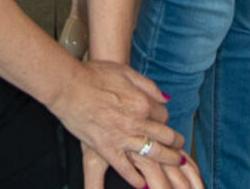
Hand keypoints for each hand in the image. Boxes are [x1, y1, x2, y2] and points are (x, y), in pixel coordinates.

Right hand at [53, 59, 184, 186]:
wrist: (69, 87)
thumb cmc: (94, 75)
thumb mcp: (126, 71)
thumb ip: (147, 85)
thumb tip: (164, 98)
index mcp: (142, 102)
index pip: (163, 114)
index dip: (164, 117)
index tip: (162, 120)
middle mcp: (137, 121)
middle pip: (165, 135)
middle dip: (176, 142)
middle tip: (180, 147)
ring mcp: (123, 137)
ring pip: (153, 153)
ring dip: (168, 159)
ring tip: (175, 163)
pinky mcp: (107, 148)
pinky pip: (126, 168)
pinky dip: (136, 178)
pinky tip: (142, 183)